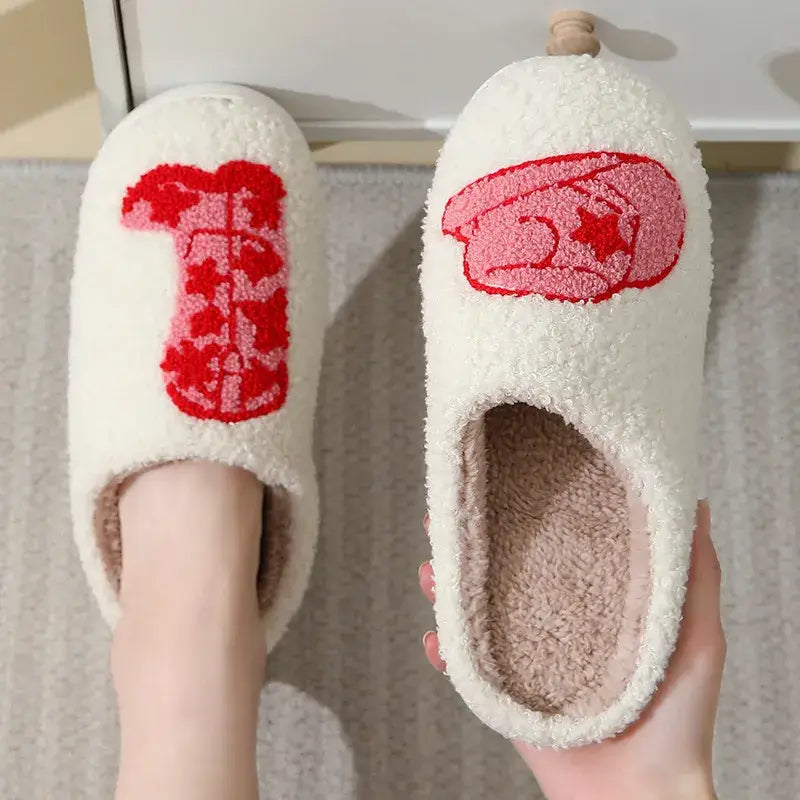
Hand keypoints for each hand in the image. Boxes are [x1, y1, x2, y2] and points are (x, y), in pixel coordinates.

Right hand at [419, 500, 723, 799]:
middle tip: (444, 520)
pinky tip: (435, 639)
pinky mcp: (508, 698)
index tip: (501, 484)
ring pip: (474, 615)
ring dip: (447, 592)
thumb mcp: (699, 639)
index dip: (522, 516)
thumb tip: (699, 506)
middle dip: (469, 547)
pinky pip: (465, 672)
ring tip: (431, 571)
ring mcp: (527, 662)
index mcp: (594, 606)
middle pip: (501, 576)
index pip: (550, 550)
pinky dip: (445, 654)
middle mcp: (555, 627)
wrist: (644, 798)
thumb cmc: (683, 724)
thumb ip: (696, 577)